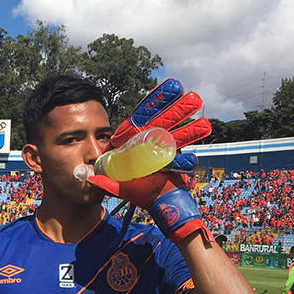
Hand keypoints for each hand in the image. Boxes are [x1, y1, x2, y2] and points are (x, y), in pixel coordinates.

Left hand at [89, 78, 209, 207]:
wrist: (160, 206)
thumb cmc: (140, 195)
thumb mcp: (120, 187)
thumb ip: (106, 183)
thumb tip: (89, 178)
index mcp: (135, 144)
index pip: (140, 119)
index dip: (149, 104)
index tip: (155, 90)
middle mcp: (152, 141)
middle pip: (161, 118)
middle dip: (170, 103)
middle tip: (178, 86)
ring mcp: (167, 147)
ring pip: (176, 126)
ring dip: (185, 114)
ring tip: (196, 99)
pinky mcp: (179, 154)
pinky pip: (185, 141)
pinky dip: (193, 132)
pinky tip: (204, 124)